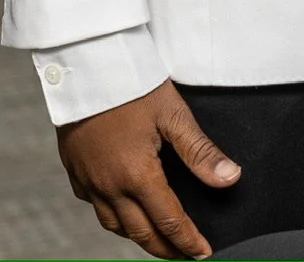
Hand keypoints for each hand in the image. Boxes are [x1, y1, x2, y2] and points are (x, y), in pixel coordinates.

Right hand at [56, 80, 240, 258]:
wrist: (83, 61)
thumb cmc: (131, 81)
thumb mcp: (173, 113)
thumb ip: (200, 152)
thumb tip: (230, 179)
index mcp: (137, 174)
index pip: (169, 222)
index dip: (188, 242)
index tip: (202, 253)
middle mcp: (109, 185)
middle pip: (140, 234)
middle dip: (165, 249)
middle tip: (184, 254)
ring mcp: (87, 179)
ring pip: (113, 225)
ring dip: (137, 237)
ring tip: (157, 237)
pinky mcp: (73, 168)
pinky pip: (94, 205)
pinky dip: (112, 215)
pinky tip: (123, 209)